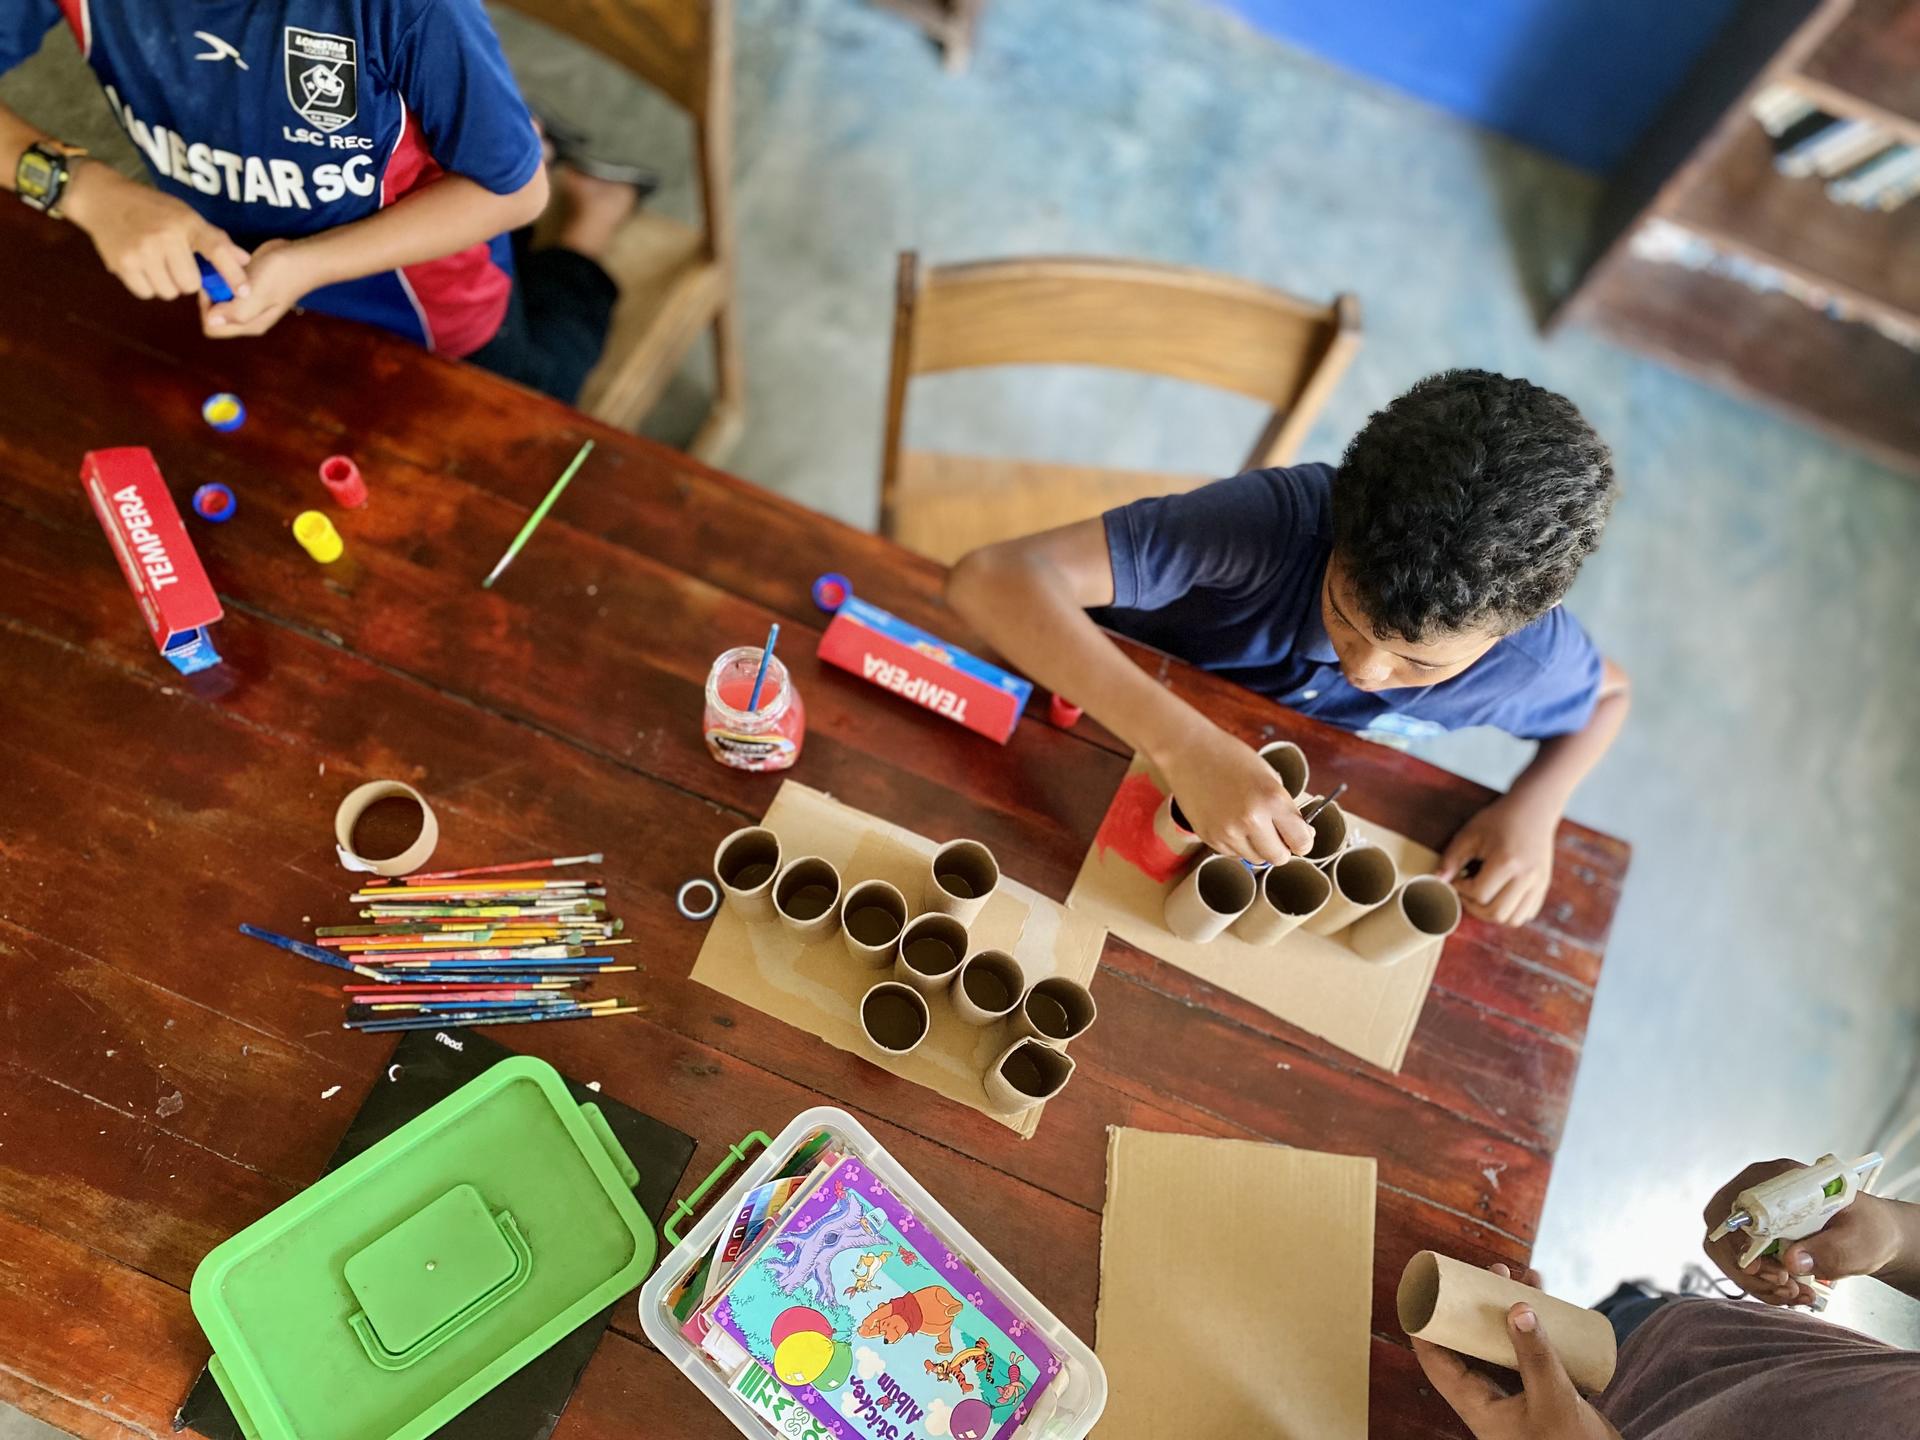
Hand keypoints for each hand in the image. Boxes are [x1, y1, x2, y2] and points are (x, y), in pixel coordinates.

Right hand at [63, 164, 249, 301]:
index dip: (233, 274)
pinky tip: (141, 266)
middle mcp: (165, 236)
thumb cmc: (152, 208)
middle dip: (186, 279)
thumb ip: (214, 239)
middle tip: (175, 263)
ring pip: (169, 292)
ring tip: (156, 262)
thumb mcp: (185, 214)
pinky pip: (146, 293)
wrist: (102, 198)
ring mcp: (142, 251)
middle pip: (190, 284)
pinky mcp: (122, 263)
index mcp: (186, 222)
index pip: (217, 250)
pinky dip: (147, 285)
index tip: (244, 292)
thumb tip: (245, 261)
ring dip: (166, 284)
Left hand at [203, 238, 315, 336]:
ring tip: (229, 270)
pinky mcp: (246, 289)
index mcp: (249, 325)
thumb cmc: (281, 275)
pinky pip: (225, 288)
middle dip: (210, 296)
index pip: (212, 327)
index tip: (215, 286)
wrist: (301, 257)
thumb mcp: (257, 293)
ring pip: (217, 300)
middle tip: (220, 275)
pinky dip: (223, 277)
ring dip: (217, 285)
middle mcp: (246, 318)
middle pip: (212, 315)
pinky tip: (234, 267)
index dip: (207, 308)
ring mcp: (246, 304)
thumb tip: (211, 321)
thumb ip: (235, 311)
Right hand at [1159, 722, 1312, 864]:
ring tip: (1247, 821)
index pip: (1302, 843)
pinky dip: (1237, 843)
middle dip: (1281, 847)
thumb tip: (1303, 836)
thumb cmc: (1230, 757)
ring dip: (1258, 846)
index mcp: (1272, 799)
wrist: (1187, 751)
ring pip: (1256, 859)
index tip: (1298, 835)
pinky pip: (1233, 853)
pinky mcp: (1209, 838)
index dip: (1303, 840)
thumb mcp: (1269, 776)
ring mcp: (1227, 832)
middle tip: (1275, 831)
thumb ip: (1286, 808)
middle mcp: (1251, 820)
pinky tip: (1229, 819)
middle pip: (1279, 858)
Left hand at [1413, 1265, 1620, 1439]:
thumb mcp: (1553, 1399)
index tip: (1426, 1289)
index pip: (1437, 1361)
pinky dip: (1537, 1329)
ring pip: (1504, 1345)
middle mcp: (1491, 1398)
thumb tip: (1518, 1307)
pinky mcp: (1543, 1395)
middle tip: (1495, 1271)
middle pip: (1472, 1343)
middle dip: (1480, 1304)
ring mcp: (1517, 1396)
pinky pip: (1531, 1354)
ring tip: (1524, 1276)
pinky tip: (1550, 1305)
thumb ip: (1535, 1355)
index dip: (1427, 1325)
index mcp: (1478, 1405)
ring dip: (1512, 1311)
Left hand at [1436, 794, 1559, 925]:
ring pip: (1513, 919)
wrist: (1534, 810)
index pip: (1479, 894)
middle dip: (1475, 908)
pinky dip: (1510, 912)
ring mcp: (1539, 883)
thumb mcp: (1470, 834)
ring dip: (1493, 914)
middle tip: (1467, 892)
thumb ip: (1452, 858)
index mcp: (1507, 862)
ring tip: (1483, 897)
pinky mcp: (1544, 886)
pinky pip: (1526, 914)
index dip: (1462, 890)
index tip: (1458, 879)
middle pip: (1496, 913)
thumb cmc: (1498, 820)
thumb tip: (1437, 882)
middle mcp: (1527, 877)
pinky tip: (1499, 896)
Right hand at [1701, 1158, 1904, 1306]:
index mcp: (1776, 1179)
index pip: (1734, 1205)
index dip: (1739, 1241)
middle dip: (1748, 1269)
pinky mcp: (1756, 1239)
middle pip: (1723, 1233)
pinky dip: (1763, 1287)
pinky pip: (1743, 1266)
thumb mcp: (1860, 1239)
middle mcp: (1756, 1195)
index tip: (1767, 1269)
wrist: (1871, 1236)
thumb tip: (1792, 1260)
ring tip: (1795, 1294)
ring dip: (1756, 1283)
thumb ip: (1831, 1249)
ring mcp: (1753, 1218)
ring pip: (1729, 1255)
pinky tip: (1792, 1293)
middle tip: (1784, 1286)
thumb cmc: (1867, 1229)